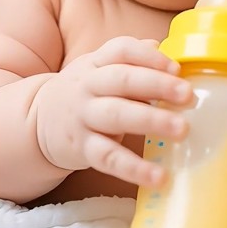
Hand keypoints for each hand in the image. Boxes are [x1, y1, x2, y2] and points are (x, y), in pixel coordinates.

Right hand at [33, 36, 190, 186]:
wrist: (38, 121)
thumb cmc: (85, 93)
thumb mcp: (101, 69)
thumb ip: (133, 60)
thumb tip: (165, 50)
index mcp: (97, 63)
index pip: (122, 50)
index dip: (149, 57)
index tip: (177, 68)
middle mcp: (89, 86)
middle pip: (123, 80)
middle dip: (158, 85)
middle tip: (188, 95)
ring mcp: (84, 117)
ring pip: (117, 115)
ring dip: (151, 121)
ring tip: (182, 129)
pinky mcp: (83, 148)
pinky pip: (108, 158)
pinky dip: (134, 168)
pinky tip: (159, 176)